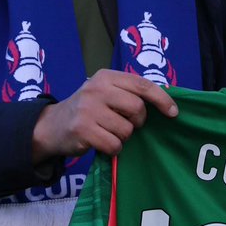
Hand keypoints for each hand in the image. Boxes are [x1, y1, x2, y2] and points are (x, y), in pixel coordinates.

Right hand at [31, 69, 178, 160]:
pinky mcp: (82, 130)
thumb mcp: (106, 93)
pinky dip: (113, 148)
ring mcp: (88, 109)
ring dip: (123, 137)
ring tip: (107, 132)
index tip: (173, 113)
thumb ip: (130, 93)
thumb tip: (168, 102)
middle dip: (138, 122)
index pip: (142, 85)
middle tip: (125, 123)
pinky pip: (114, 145)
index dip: (162, 99)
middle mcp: (96, 89)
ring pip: (127, 130)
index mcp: (106, 77)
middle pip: (138, 109)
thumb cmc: (89, 110)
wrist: (52, 126)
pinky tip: (101, 142)